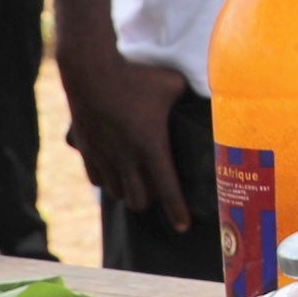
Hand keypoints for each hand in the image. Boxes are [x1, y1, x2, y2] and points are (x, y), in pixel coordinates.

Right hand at [62, 43, 193, 232]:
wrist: (91, 70)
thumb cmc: (135, 76)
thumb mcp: (171, 84)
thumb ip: (190, 94)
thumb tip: (212, 92)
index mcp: (151, 146)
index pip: (168, 190)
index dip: (177, 212)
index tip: (183, 226)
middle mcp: (126, 158)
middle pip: (140, 201)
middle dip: (152, 202)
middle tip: (159, 193)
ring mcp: (103, 156)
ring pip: (117, 193)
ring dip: (128, 192)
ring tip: (137, 183)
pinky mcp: (85, 150)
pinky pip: (97, 179)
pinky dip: (107, 181)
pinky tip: (114, 172)